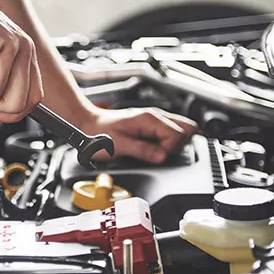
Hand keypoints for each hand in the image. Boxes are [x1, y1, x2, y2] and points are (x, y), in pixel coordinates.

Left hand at [79, 107, 197, 163]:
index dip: (170, 150)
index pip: (177, 134)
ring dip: (173, 144)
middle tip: (158, 154)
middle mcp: (155, 116)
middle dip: (176, 146)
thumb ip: (142, 151)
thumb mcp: (119, 146)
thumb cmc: (98, 133)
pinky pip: (170, 132)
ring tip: (155, 151)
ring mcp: (154, 119)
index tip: (156, 157)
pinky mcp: (151, 125)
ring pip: (181, 129)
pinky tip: (154, 148)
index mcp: (149, 119)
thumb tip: (162, 157)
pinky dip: (168, 142)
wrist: (87, 125)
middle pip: (186, 129)